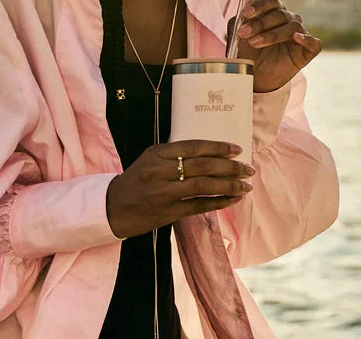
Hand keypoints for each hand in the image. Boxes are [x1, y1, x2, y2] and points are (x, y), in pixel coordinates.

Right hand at [106, 140, 253, 238]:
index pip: (193, 147)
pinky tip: (234, 199)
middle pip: (202, 167)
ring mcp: (164, 194)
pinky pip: (199, 206)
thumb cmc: (136, 179)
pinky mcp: (167, 213)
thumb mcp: (150, 158)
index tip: (237, 149)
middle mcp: (160, 172)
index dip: (217, 148)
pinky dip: (219, 202)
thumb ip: (175, 153)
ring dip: (229, 185)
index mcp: (157, 154)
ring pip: (203, 186)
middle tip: (248, 168)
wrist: (111, 208)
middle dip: (230, 167)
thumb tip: (213, 151)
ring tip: (246, 185)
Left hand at [230, 0, 322, 92]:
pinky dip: (306, 38)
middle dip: (260, 24)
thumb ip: (243, 12)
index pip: (272, 1)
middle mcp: (290, 20)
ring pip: (293, 26)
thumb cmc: (249, 53)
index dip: (260, 5)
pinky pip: (314, 42)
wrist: (255, 77)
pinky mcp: (309, 50)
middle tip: (244, 34)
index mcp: (275, 12)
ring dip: (273, 34)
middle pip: (280, 14)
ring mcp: (301, 34)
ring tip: (255, 43)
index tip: (246, 13)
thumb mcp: (240, 32)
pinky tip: (296, 38)